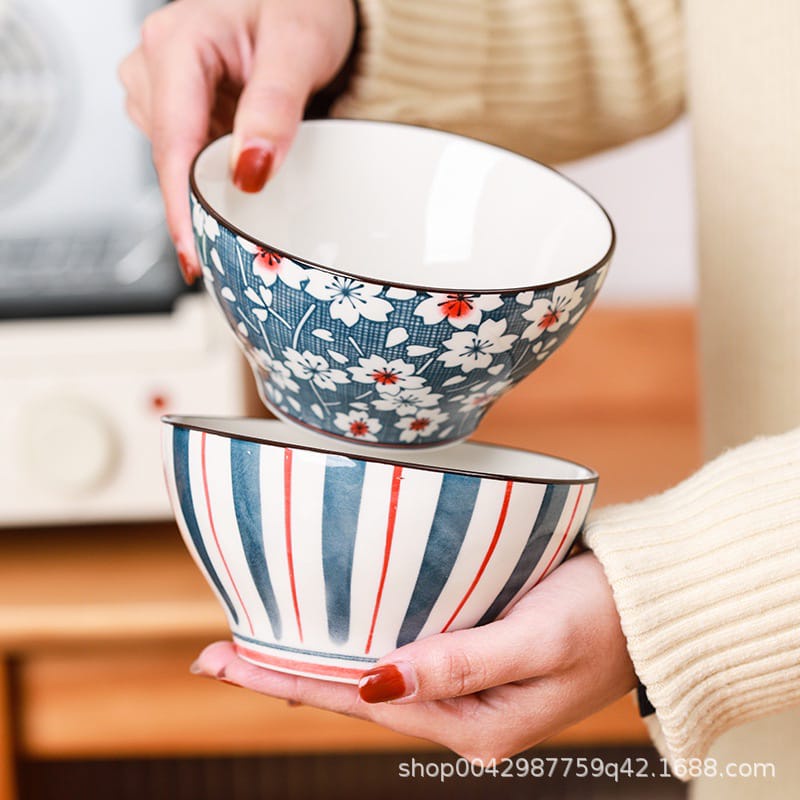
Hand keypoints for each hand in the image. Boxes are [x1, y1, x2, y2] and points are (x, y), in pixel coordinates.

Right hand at [119, 0, 355, 281]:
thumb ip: (274, 107)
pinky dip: (214, 165)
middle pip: (171, 157)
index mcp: (176, 42)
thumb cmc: (302, 5)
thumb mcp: (299, 47)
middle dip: (204, 196)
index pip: (174, 143)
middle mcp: (156, 61)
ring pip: (177, 159)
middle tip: (246, 229)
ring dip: (212, 176)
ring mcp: (161, 84)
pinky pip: (187, 152)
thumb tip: (248, 172)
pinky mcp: (175, 103)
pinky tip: (239, 154)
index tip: (193, 254)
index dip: (182, 206)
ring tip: (256, 161)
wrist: (304, 1)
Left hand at [191, 553, 636, 761]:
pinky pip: (401, 655)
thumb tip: (378, 682)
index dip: (287, 680)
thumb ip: (458, 664)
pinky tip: (334, 635)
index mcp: (472, 722)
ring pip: (373, 676)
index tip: (223, 662)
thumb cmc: (604, 617)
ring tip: (256, 649)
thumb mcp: (536, 642)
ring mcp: (466, 685)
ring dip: (316, 661)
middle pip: (354, 695)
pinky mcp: (474, 654)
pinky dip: (357, 644)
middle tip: (215, 658)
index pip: (358, 702)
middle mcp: (460, 711)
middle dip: (284, 675)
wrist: (651, 604)